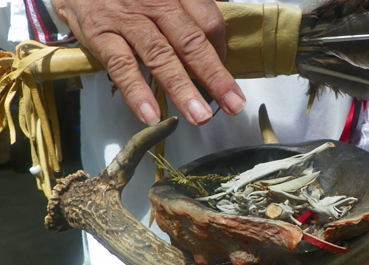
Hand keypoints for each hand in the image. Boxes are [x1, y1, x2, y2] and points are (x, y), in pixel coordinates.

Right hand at [51, 0, 245, 124]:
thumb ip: (186, 20)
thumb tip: (214, 56)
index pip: (209, 21)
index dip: (221, 51)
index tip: (225, 78)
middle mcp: (156, 3)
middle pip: (191, 41)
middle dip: (215, 77)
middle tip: (233, 106)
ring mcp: (127, 18)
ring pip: (160, 55)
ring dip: (182, 89)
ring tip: (200, 117)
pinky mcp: (101, 32)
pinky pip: (121, 64)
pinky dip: (136, 91)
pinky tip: (150, 115)